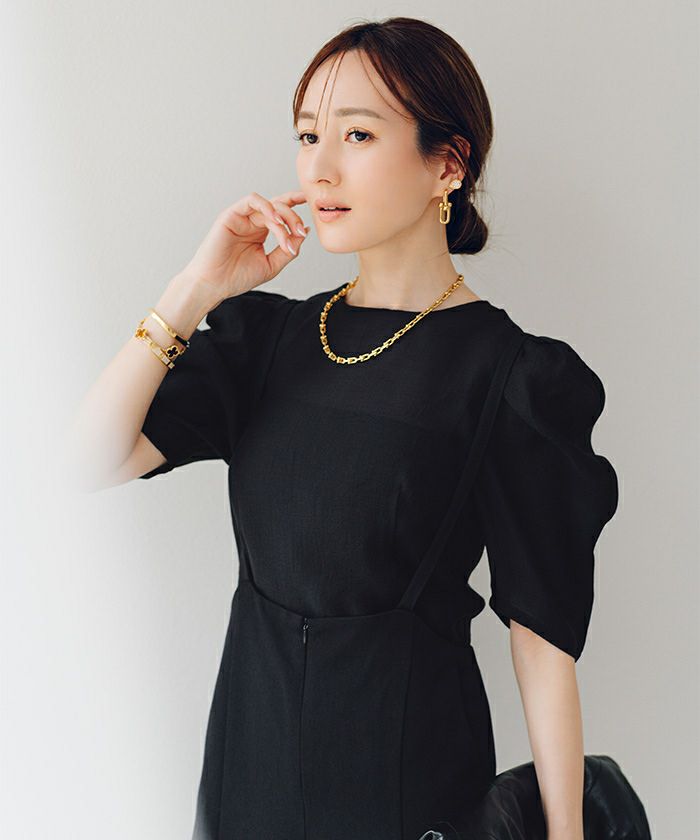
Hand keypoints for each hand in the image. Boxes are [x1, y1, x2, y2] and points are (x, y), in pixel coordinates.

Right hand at [180, 190, 308, 304]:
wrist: (214, 285)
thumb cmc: (237, 278)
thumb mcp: (271, 265)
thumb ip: (288, 248)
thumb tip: (304, 231)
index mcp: (262, 231)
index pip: (282, 213)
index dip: (297, 205)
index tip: (314, 206)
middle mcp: (252, 221)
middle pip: (280, 207)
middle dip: (294, 217)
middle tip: (300, 232)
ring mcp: (242, 217)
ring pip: (270, 205)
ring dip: (283, 216)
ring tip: (289, 232)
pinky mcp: (231, 214)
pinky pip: (252, 201)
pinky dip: (267, 207)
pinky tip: (275, 221)